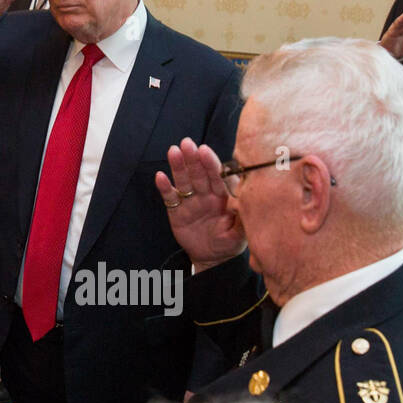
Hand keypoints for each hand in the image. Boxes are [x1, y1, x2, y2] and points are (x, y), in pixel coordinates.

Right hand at [154, 138, 244, 272]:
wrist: (212, 258)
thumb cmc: (230, 243)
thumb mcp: (240, 235)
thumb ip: (241, 220)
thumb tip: (242, 205)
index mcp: (224, 197)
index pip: (218, 177)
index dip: (211, 164)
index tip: (204, 151)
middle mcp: (207, 195)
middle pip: (199, 174)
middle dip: (193, 159)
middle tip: (187, 143)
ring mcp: (191, 201)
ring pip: (184, 181)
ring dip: (178, 166)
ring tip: (173, 151)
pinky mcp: (176, 211)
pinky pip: (170, 197)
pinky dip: (165, 187)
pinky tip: (160, 176)